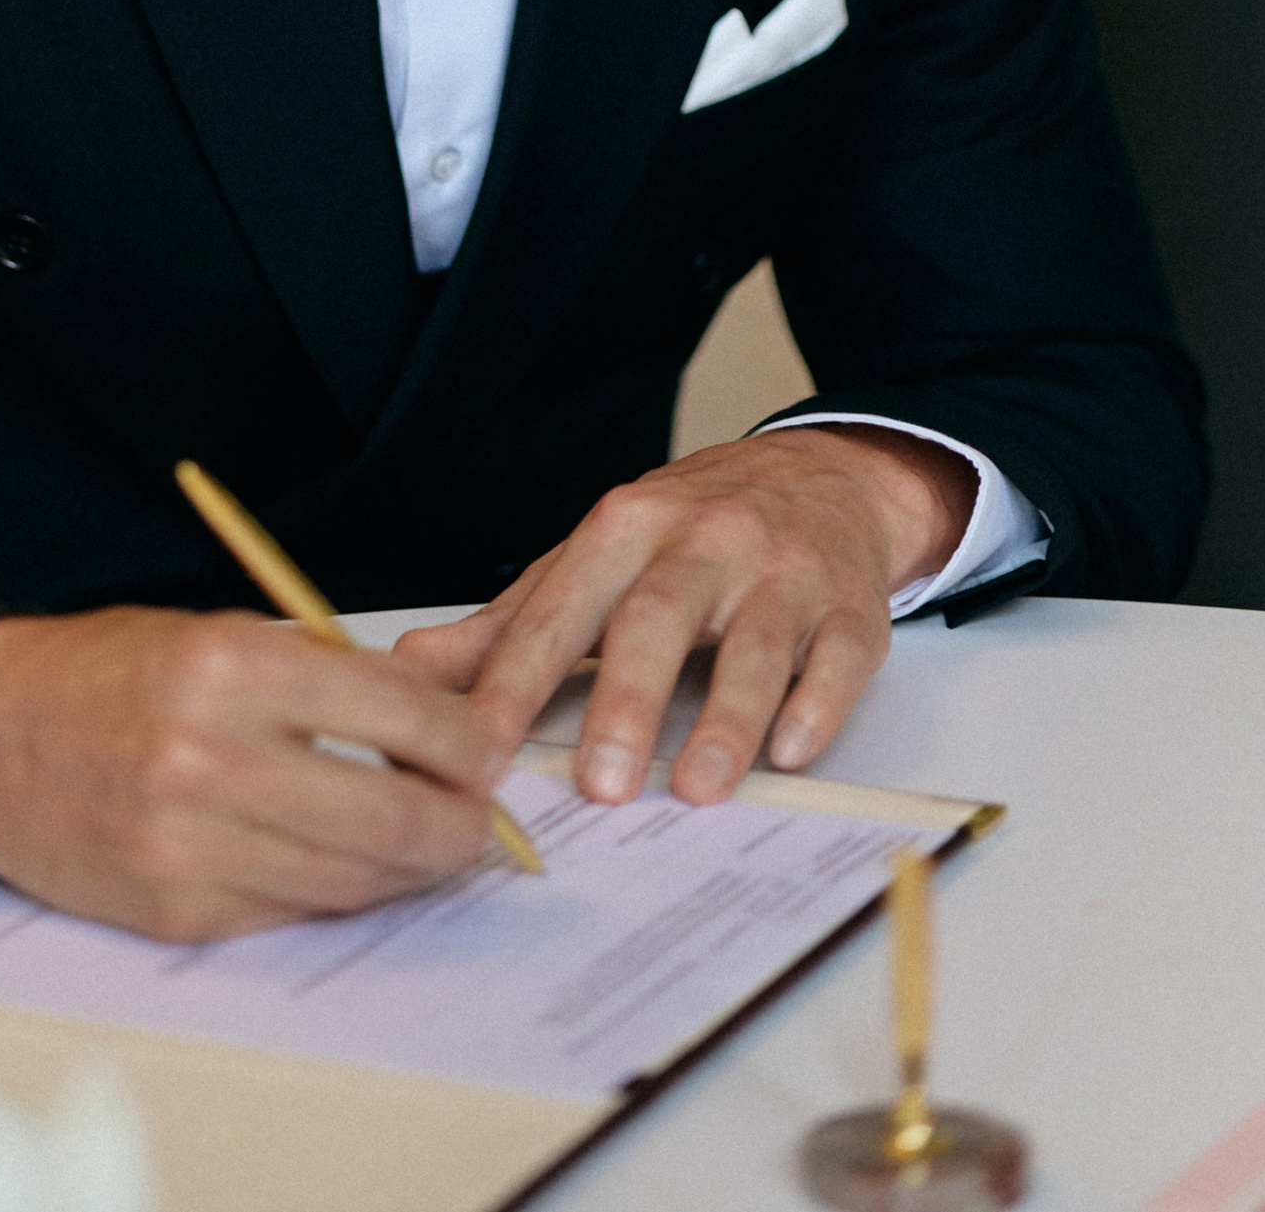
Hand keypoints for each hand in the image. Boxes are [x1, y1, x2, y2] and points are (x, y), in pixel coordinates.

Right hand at [0, 588, 507, 941]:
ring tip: (433, 843)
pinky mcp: (175, 912)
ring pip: (352, 878)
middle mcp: (207, 760)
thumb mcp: (213, 630)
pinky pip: (291, 911)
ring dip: (410, 867)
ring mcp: (189, 847)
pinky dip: (334, 890)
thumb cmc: (105, 670)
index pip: (395, 714)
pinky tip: (351, 865)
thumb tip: (431, 724)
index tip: (487, 747)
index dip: (463, 739)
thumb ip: (317, 675)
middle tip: (482, 816)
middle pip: (392, 815)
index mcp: (224, 667)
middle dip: (461, 822)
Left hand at [395, 427, 974, 809]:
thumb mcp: (596, 558)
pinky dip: (816, 706)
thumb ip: (513, 622)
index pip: (560, 609)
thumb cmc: (690, 534)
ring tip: (695, 789)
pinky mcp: (852, 606)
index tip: (479, 750)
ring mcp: (783, 570)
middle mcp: (703, 540)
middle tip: (601, 786)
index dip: (517, 679)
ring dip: (724, 719)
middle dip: (626, 701)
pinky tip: (791, 751)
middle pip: (656, 618)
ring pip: (755, 644)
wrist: (821, 476)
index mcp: (624, 527)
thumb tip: (413, 670)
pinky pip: (837, 656)